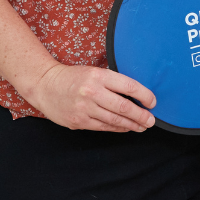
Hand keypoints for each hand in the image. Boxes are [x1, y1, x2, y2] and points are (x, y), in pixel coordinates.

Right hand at [28, 63, 156, 132]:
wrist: (46, 86)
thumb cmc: (75, 77)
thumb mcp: (95, 72)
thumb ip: (114, 82)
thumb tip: (138, 95)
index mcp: (100, 76)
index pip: (129, 87)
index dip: (145, 96)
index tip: (153, 102)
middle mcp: (92, 92)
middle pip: (124, 107)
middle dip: (141, 115)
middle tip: (151, 120)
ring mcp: (84, 108)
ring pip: (115, 120)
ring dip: (132, 125)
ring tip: (142, 126)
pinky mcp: (78, 121)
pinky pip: (103, 127)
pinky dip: (117, 128)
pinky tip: (126, 128)